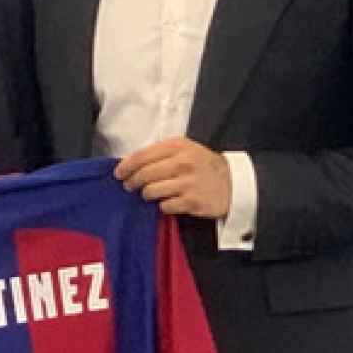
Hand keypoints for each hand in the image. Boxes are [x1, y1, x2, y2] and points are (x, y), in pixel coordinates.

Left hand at [115, 138, 230, 218]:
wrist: (233, 184)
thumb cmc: (204, 166)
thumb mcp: (186, 150)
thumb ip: (162, 153)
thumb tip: (132, 164)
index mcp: (178, 146)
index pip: (142, 156)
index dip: (126, 166)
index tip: (119, 173)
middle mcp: (182, 163)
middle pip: (144, 175)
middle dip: (132, 182)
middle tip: (129, 186)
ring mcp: (187, 183)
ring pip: (151, 191)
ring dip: (146, 195)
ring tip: (149, 194)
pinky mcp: (191, 202)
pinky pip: (165, 206)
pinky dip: (163, 206)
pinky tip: (167, 202)